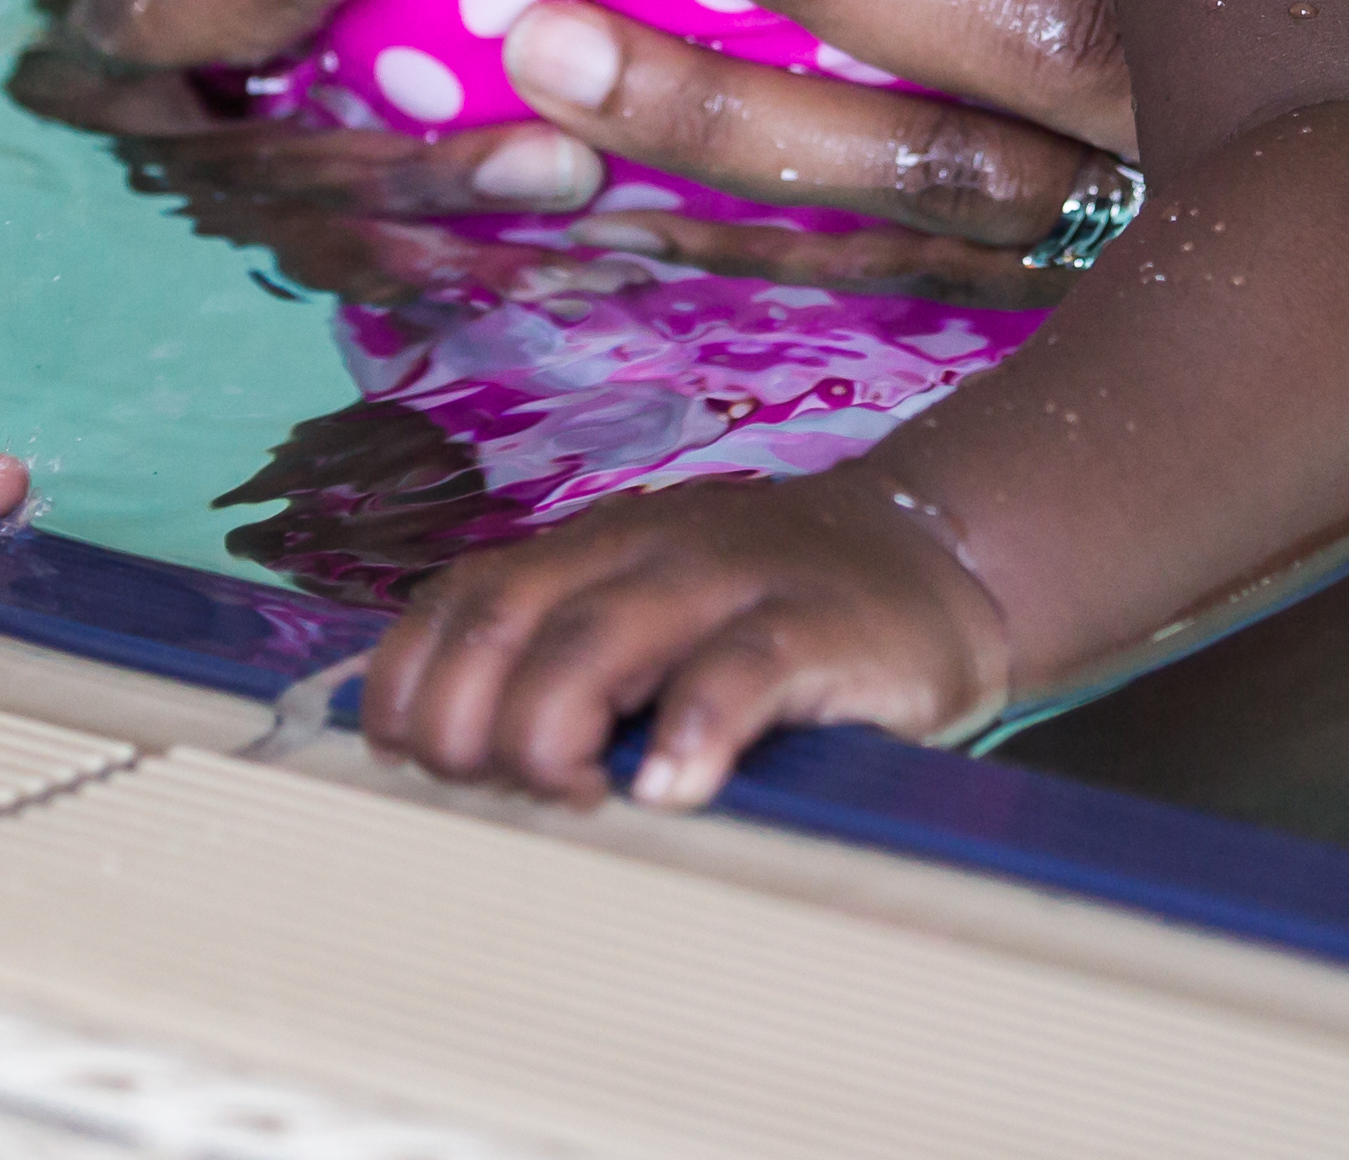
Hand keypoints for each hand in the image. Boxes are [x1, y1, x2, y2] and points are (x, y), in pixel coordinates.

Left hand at [362, 471, 1013, 808]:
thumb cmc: (774, 624)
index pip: (458, 601)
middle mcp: (644, 550)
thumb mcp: (657, 623)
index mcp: (591, 551)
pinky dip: (691, 732)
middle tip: (498, 798)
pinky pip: (738, 671)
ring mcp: (732, 578)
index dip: (410, 686)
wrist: (938, 557)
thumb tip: (447, 771)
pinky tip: (673, 790)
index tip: (417, 770)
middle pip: (505, 621)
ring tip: (574, 799)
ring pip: (596, 638)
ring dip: (552, 731)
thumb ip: (571, 667)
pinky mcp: (817, 623)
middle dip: (466, 723)